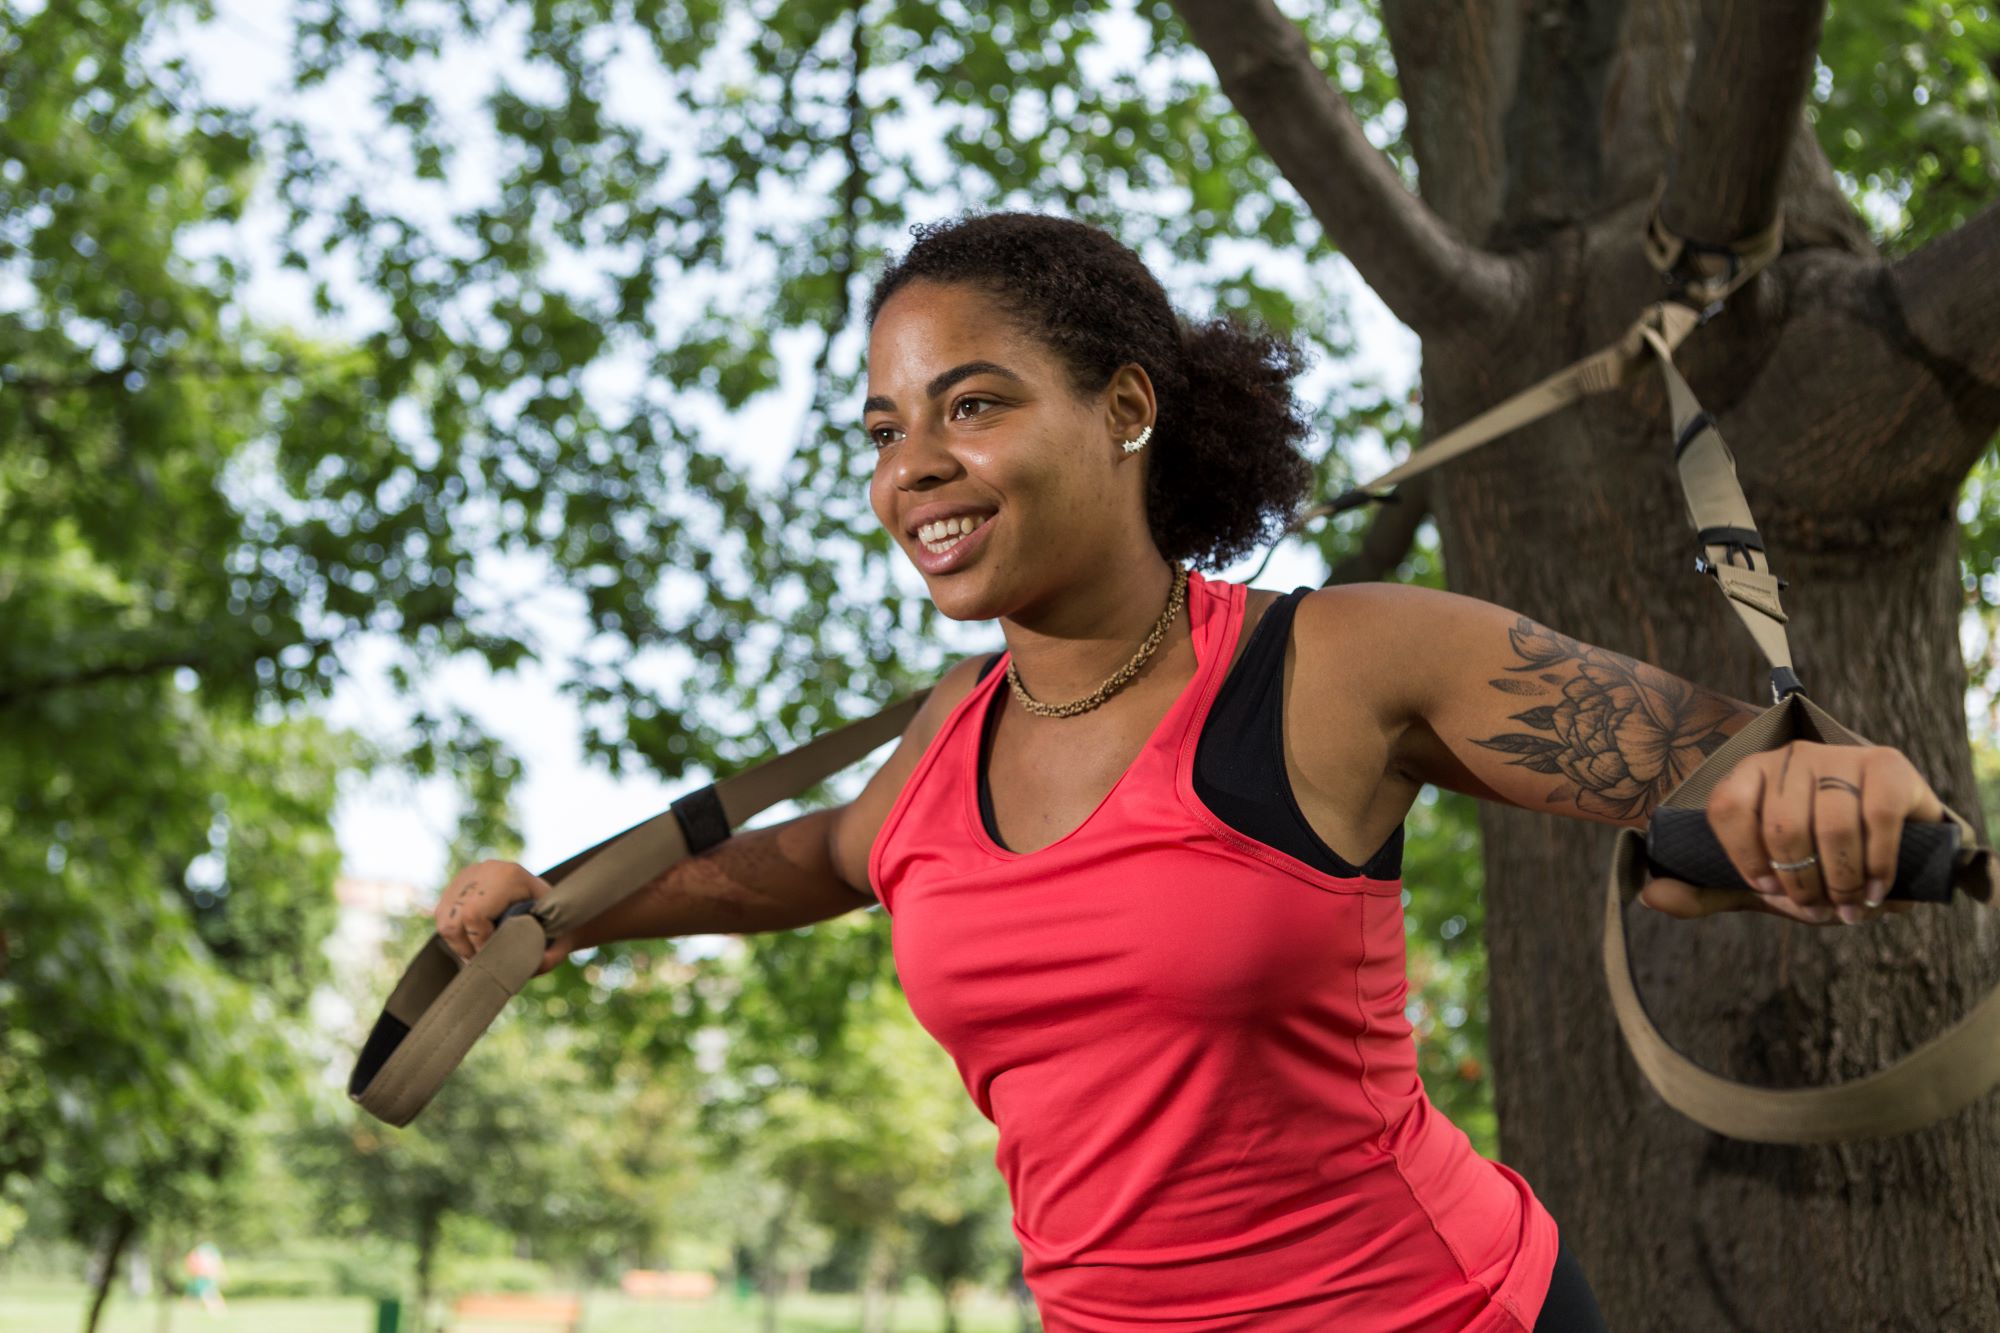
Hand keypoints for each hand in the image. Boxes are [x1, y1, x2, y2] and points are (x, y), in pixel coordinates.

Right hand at [435, 859, 574, 974]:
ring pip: (444, 918)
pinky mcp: (458, 882)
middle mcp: (485, 870)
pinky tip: (472, 942)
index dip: (480, 943)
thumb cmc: (555, 921)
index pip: (475, 915)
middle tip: (482, 960)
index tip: (492, 957)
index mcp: (510, 876)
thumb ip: (553, 955)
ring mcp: (469, 874)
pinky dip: (453, 934)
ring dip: (457, 942)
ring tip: (477, 953)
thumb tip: (535, 967)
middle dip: (465, 947)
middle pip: (454, 918)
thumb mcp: (561, 936)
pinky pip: (442, 914)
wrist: (550, 899)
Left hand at [1638, 740, 1942, 925]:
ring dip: (1839, 879)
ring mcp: (1839, 755)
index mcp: (1749, 775)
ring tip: (1846, 904)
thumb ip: (1705, 889)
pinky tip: (1874, 890)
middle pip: (1780, 825)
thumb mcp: (1757, 881)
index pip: (1727, 809)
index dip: (1744, 859)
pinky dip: (1877, 863)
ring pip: (1830, 824)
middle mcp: (1790, 756)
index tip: (1766, 888)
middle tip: (1816, 905)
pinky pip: (1878, 816)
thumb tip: (1649, 894)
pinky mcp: (1887, 764)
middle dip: (1799, 881)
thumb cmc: (1815, 863)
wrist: (1891, 847)